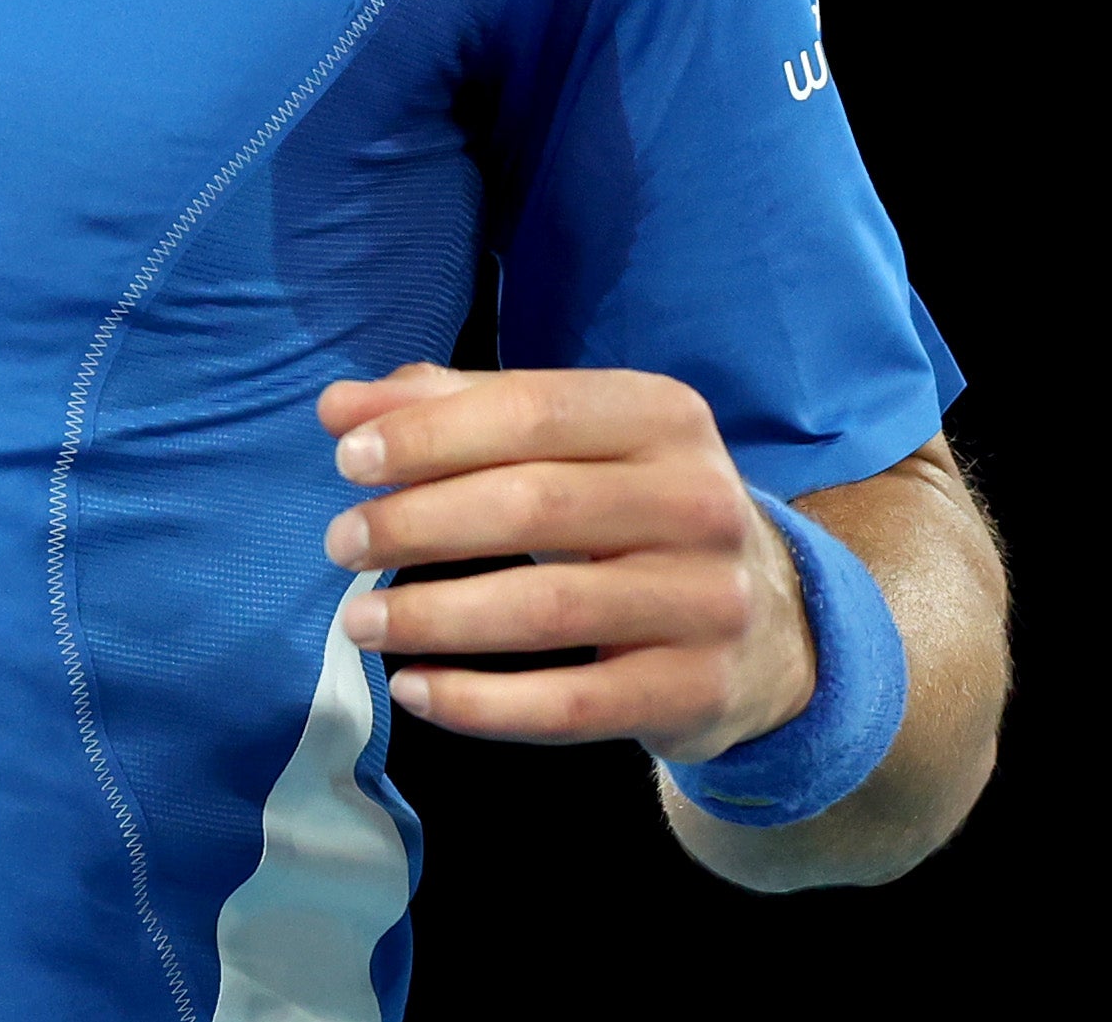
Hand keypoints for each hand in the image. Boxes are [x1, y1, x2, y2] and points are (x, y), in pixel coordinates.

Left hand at [315, 363, 813, 755]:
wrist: (771, 626)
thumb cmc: (634, 512)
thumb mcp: (573, 443)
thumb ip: (458, 411)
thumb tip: (340, 407)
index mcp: (663, 417)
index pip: (532, 411)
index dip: (431, 434)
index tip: (345, 458)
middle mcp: (698, 501)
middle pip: (534, 505)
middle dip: (419, 522)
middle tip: (342, 541)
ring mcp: (704, 602)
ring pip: (548, 609)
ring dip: (435, 615)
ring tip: (359, 619)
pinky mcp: (693, 692)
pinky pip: (570, 704)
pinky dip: (480, 703)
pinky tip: (414, 689)